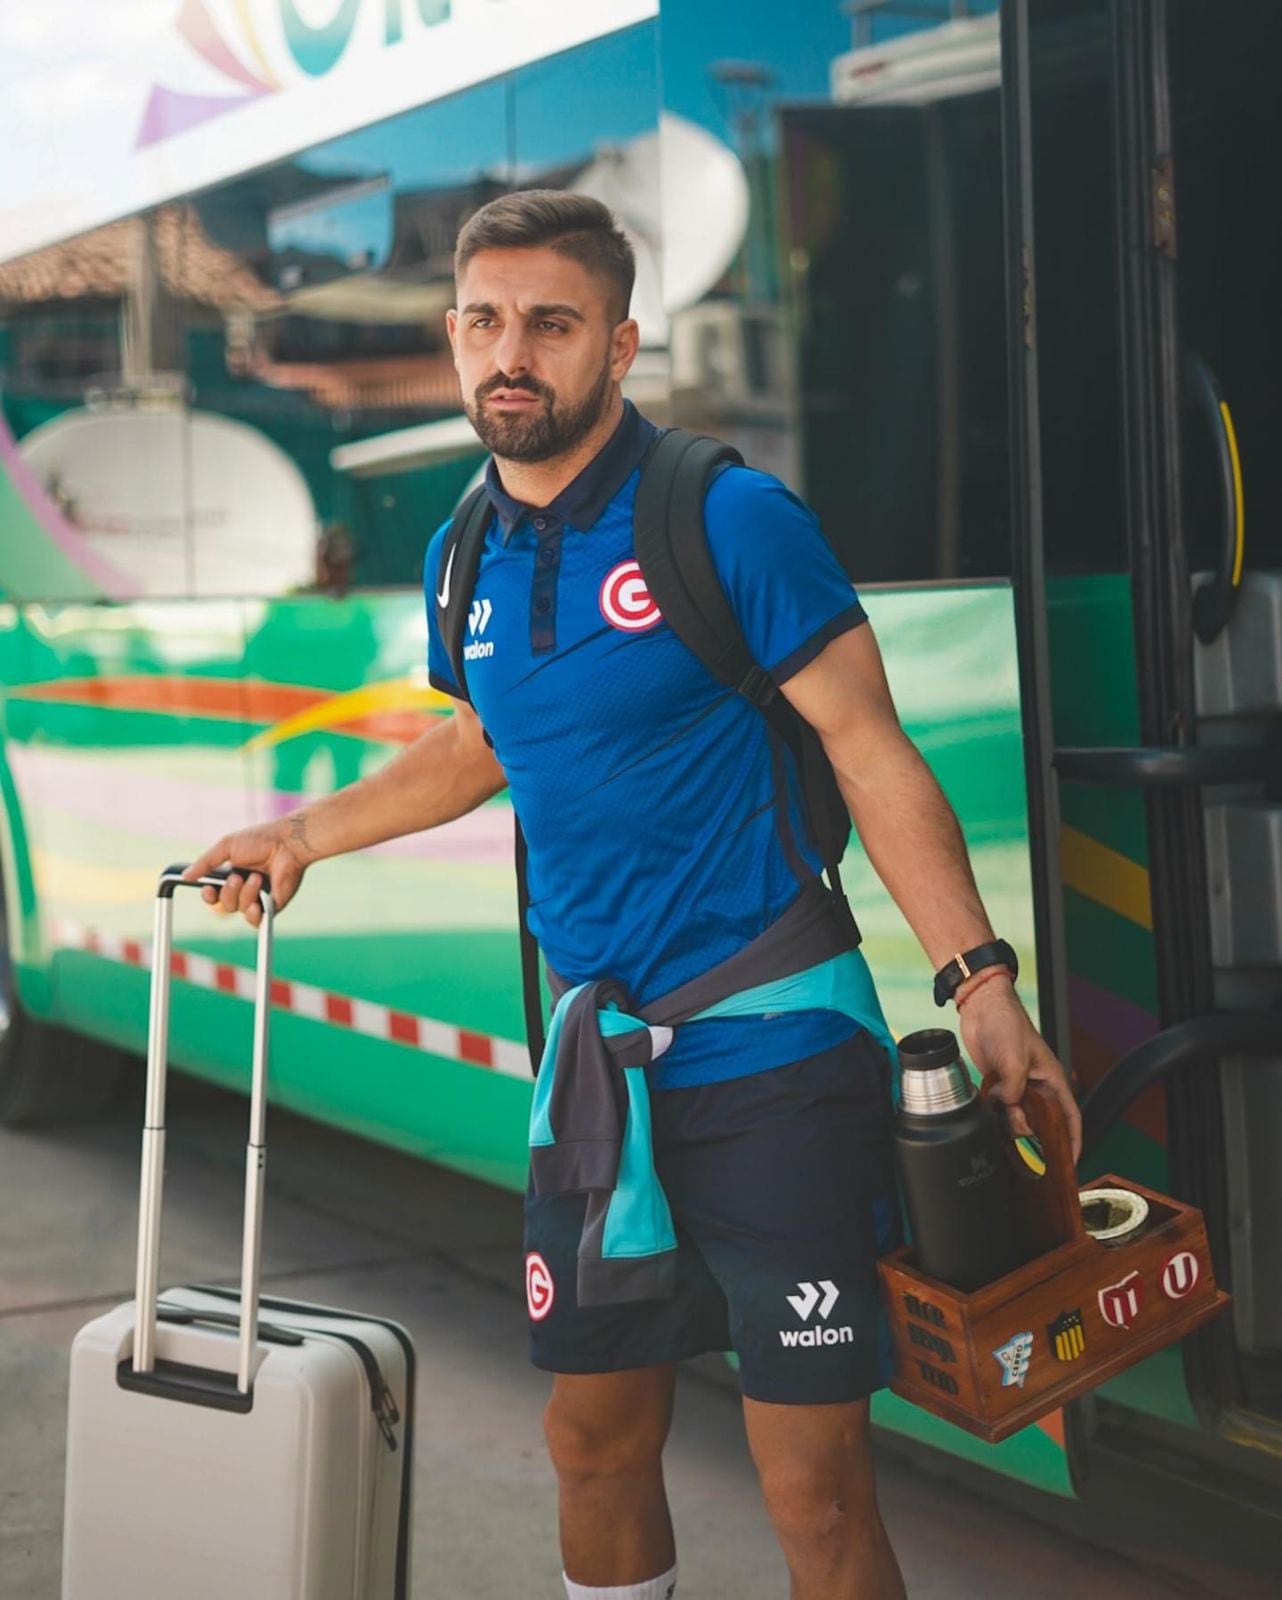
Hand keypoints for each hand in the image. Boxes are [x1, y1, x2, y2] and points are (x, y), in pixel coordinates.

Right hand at [181, 812, 317, 926]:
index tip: (208, 889)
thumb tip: (185, 876)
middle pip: (224, 905)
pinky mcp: (273, 905)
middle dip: (228, 892)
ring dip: (245, 894)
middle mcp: (244, 889)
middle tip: (238, 877)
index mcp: (231, 876)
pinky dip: (253, 915)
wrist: (287, 843)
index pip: (213, 895)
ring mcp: (258, 898)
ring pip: (239, 910)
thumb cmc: (260, 840)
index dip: (208, 896)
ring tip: (257, 877)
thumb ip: (205, 863)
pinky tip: (256, 905)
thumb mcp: (226, 847)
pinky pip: (256, 921)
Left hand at [957, 975, 1081, 1164]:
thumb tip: (1009, 1110)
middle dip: (1032, 1131)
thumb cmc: (1007, 1024)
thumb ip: (1014, 1091)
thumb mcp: (1015, 1060)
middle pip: (1041, 1121)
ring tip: (1000, 1105)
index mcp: (1052, 1079)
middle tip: (1019, 1130)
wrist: (981, 1009)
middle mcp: (1037, 1086)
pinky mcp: (998, 1083)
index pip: (1070, 1116)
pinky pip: (1000, 1107)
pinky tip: (989, 1102)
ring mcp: (1017, 1085)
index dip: (1073, 1140)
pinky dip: (995, 1110)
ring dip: (1009, 1119)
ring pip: (1018, 1116)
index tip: (1072, 1160)